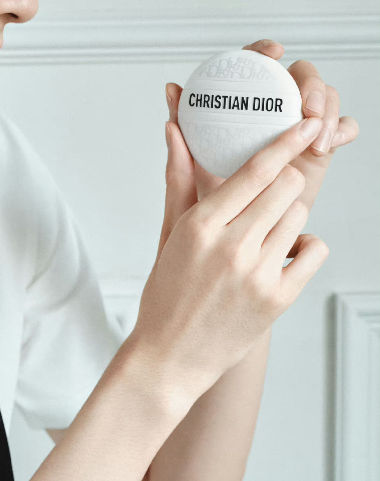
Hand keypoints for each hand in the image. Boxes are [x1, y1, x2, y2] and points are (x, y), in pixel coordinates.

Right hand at [139, 113, 329, 397]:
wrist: (171, 357)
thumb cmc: (166, 293)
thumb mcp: (169, 234)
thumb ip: (178, 181)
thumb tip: (175, 130)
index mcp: (201, 225)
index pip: (254, 171)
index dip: (285, 142)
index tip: (305, 123)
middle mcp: (231, 246)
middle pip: (286, 187)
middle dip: (283, 182)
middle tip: (272, 192)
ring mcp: (257, 274)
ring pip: (299, 216)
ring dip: (289, 214)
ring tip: (267, 231)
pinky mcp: (278, 298)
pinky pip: (314, 251)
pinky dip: (305, 246)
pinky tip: (284, 253)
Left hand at [164, 39, 359, 210]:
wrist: (234, 235)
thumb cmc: (210, 201)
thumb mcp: (189, 171)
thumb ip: (181, 130)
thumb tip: (172, 90)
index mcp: (241, 105)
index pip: (255, 64)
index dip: (264, 50)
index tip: (274, 52)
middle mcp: (273, 109)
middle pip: (300, 75)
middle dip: (310, 83)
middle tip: (306, 108)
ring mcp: (299, 126)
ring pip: (325, 99)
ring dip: (328, 109)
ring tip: (317, 138)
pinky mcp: (320, 145)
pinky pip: (342, 128)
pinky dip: (342, 129)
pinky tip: (327, 144)